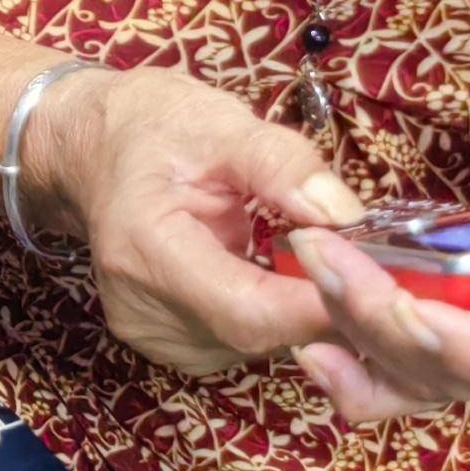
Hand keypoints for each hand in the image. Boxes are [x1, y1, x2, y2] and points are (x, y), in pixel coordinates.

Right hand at [25, 66, 360, 374]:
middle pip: (255, 334)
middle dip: (318, 304)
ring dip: (296, 310)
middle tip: (364, 260)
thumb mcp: (222, 123)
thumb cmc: (155, 127)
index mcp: (145, 249)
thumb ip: (285, 165)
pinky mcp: (166, 344)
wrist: (94, 150)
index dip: (316, 303)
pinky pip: (239, 342)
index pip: (246, 309)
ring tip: (315, 258)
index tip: (376, 275)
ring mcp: (150, 336)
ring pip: (254, 347)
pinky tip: (275, 273)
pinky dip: (271, 314)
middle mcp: (141, 310)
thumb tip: (346, 216)